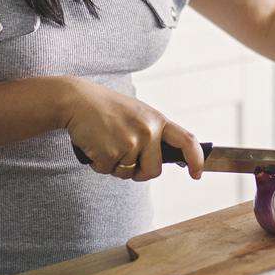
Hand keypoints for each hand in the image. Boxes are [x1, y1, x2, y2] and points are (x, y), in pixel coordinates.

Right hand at [62, 78, 204, 180]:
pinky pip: (108, 171)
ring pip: (128, 173)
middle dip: (139, 171)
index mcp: (157, 120)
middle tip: (123, 154)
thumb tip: (171, 158)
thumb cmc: (107, 108)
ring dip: (115, 165)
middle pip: (153, 171)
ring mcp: (130, 142)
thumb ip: (154, 133)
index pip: (187, 141)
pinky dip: (99, 164)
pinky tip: (95, 145)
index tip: (196, 173)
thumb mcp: (138, 115)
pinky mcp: (111, 152)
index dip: (196, 160)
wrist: (77, 100)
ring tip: (106, 142)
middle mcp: (148, 131)